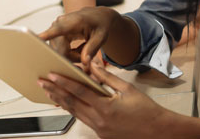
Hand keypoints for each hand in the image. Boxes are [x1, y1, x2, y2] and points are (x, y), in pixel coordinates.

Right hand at [38, 7, 123, 70]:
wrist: (98, 16)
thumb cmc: (101, 25)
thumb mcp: (101, 37)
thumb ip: (93, 48)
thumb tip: (85, 63)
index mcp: (73, 21)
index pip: (57, 30)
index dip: (46, 35)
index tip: (33, 39)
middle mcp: (60, 23)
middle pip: (60, 50)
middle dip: (73, 57)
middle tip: (87, 57)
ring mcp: (55, 29)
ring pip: (59, 52)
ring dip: (71, 56)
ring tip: (84, 50)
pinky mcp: (53, 34)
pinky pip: (58, 51)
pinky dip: (69, 54)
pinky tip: (78, 49)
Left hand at [38, 60, 173, 138]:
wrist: (158, 132)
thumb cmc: (146, 110)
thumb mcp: (127, 89)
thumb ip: (107, 78)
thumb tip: (92, 67)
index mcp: (106, 108)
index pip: (79, 92)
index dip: (63, 83)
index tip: (51, 75)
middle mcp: (99, 121)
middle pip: (71, 104)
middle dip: (55, 91)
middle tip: (42, 82)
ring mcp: (99, 130)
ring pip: (75, 113)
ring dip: (61, 101)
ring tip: (50, 91)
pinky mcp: (101, 135)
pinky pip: (83, 120)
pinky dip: (73, 110)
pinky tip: (66, 103)